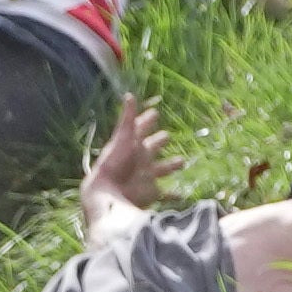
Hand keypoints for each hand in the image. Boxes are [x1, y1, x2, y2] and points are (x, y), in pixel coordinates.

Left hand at [82, 96, 179, 214]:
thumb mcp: (122, 138)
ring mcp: (146, 176)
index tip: (154, 113)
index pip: (141, 129)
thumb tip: (129, 94)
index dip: (147, 120)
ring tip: (181, 162)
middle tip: (166, 136)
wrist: (109, 195)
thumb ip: (127, 118)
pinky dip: (173, 196)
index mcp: (133, 145)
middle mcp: (140, 160)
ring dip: (171, 165)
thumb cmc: (114, 164)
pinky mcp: (151, 193)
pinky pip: (165, 195)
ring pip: (162, 169)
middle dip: (159, 141)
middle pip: (153, 147)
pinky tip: (182, 196)